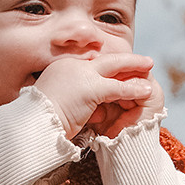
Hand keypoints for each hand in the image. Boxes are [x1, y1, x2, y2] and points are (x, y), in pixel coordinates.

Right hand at [34, 53, 154, 137]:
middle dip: (126, 59)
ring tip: (150, 68)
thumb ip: (72, 97)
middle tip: (142, 59)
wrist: (34, 126)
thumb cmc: (42, 120)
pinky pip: (118, 88)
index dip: (108, 65)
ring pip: (114, 69)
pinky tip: (147, 90)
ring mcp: (81, 75)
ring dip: (135, 69)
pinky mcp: (91, 88)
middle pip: (105, 59)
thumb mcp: (56, 103)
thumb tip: (89, 107)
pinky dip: (133, 88)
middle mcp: (72, 66)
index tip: (120, 66)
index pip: (91, 62)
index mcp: (62, 67)